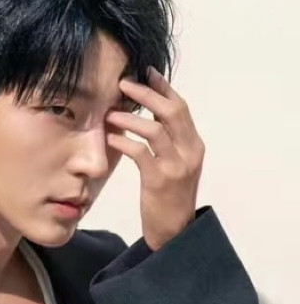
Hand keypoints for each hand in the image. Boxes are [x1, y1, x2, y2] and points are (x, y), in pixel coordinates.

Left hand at [105, 66, 204, 251]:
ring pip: (155, 130)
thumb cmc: (169, 196)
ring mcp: (177, 166)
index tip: (146, 71)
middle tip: (123, 83)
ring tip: (110, 113)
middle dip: (146, 93)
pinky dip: (123, 141)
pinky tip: (110, 138)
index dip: (163, 87)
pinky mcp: (160, 181)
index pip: (180, 107)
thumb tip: (145, 113)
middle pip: (171, 111)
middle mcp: (190, 152)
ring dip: (130, 117)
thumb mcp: (174, 164)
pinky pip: (140, 153)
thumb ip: (166, 140)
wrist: (175, 231)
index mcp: (194, 145)